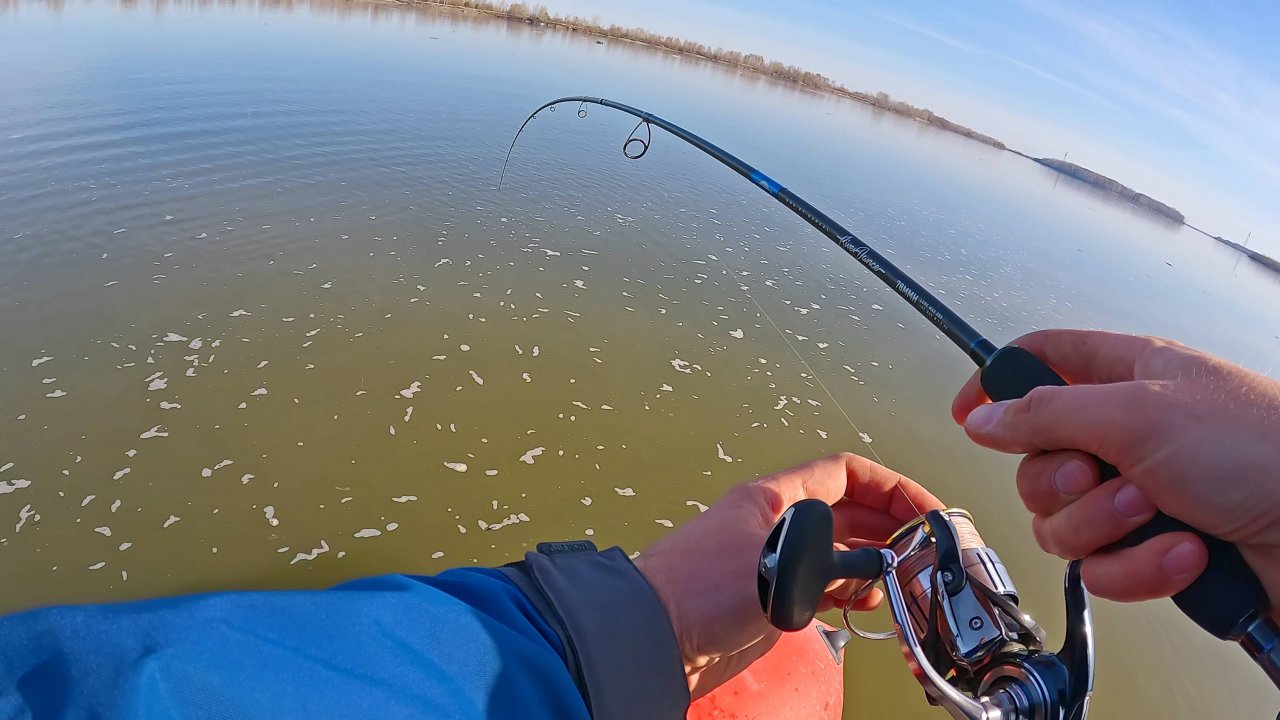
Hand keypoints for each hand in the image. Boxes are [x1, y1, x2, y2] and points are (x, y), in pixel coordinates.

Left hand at [633, 452, 941, 699]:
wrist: (650, 636)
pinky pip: (824, 587)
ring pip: (840, 553)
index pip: (846, 473)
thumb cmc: (702, 589)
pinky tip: (864, 604)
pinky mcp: (770, 599)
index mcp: (776, 498)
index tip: (927, 511)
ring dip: (873, 564)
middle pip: (850, 513)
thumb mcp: (780, 565)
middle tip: (925, 552)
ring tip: (896, 582)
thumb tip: (876, 568)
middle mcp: (779, 524)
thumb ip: (836, 563)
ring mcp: (775, 562)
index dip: (892, 487)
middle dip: (890, 529)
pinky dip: (850, 592)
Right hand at [952, 329, 1279, 610]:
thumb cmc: (1258, 449)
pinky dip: (1140, 567)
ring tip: (1158, 514)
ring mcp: (1141, 493)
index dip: (996, 383)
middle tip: (1103, 477)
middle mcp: (1127, 433)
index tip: (966, 414)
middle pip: (1036, 459)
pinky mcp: (1155, 550)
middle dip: (1062, 481)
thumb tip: (983, 416)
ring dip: (1106, 527)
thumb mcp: (1139, 413)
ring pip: (1062, 521)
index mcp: (1125, 375)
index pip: (1040, 360)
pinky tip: (1185, 552)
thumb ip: (1046, 413)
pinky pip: (1102, 568)